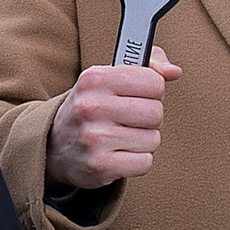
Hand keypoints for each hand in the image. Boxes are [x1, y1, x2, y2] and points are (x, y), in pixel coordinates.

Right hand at [47, 51, 179, 191]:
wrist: (55, 146)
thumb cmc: (92, 107)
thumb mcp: (109, 77)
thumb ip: (148, 64)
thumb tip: (174, 72)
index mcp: (95, 78)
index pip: (154, 82)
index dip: (152, 91)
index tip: (139, 96)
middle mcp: (92, 106)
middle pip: (156, 112)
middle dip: (150, 118)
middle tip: (131, 120)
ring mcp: (94, 138)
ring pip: (153, 139)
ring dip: (143, 141)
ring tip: (122, 137)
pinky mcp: (99, 165)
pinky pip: (145, 162)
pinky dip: (138, 161)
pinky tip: (120, 154)